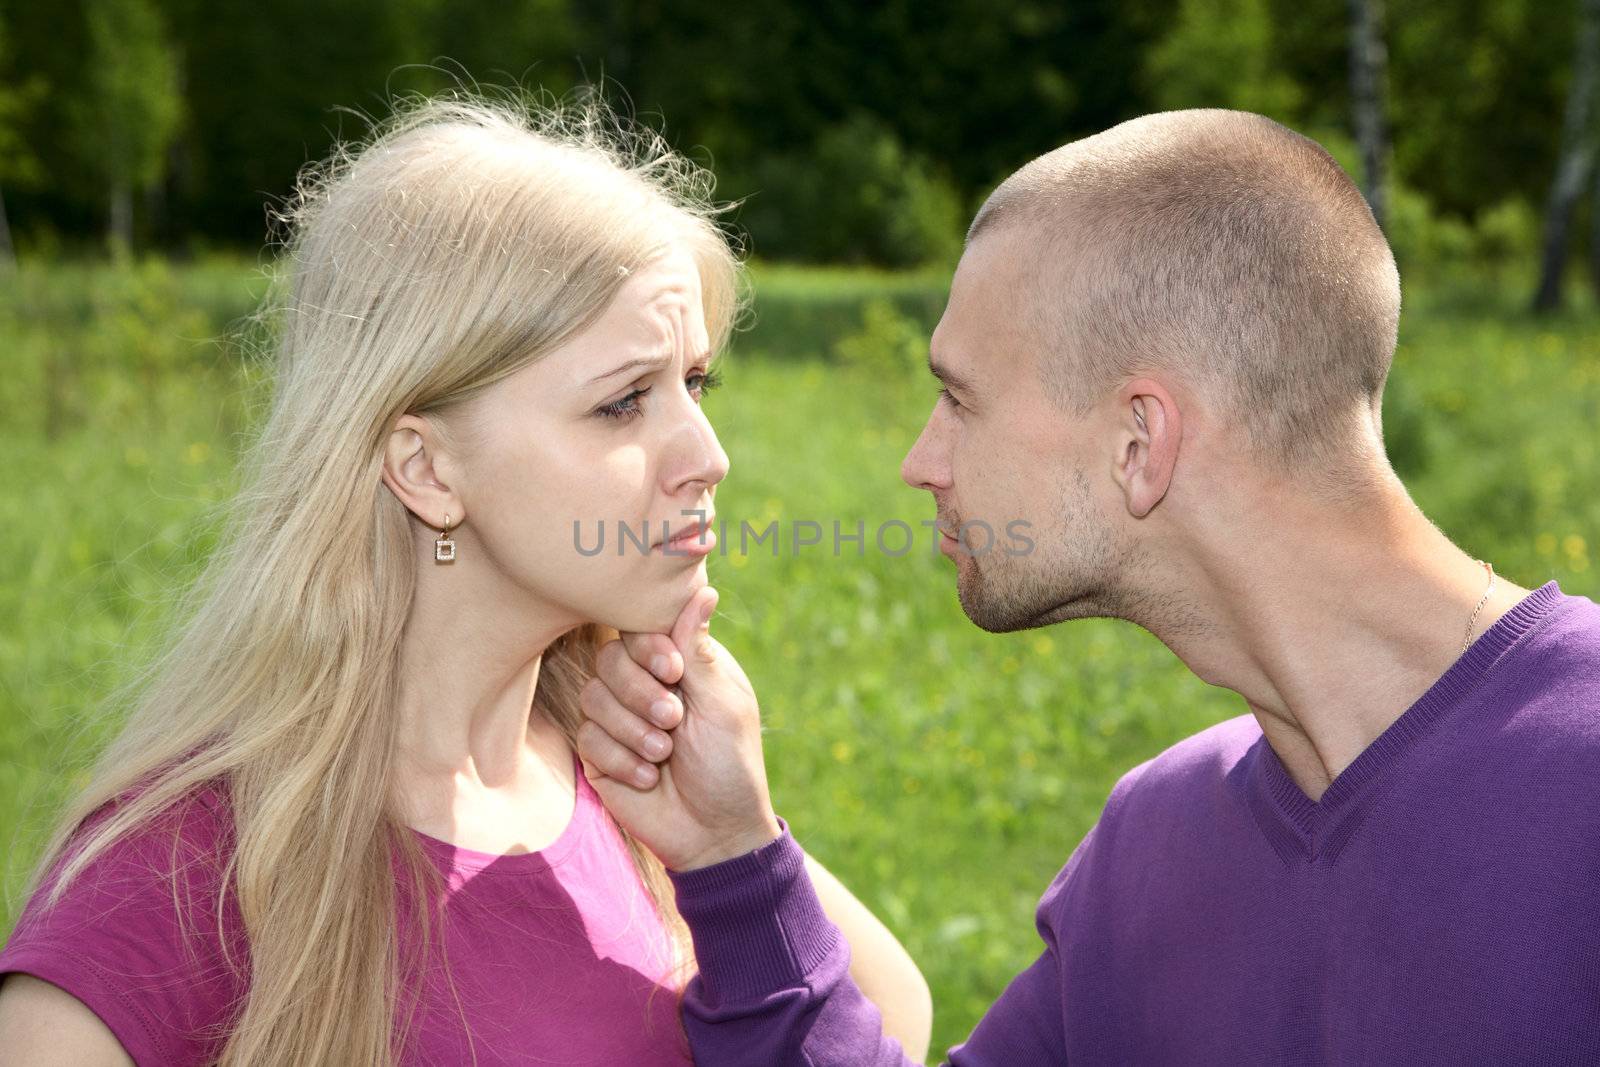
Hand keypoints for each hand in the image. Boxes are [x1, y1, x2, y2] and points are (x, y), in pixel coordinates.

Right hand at [577, 586, 781, 870]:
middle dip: (640, 692)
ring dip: (632, 729)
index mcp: (678, 663)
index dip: (647, 646)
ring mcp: (617, 719)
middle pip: (608, 658)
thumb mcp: (721, 703)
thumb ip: (697, 650)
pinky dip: (622, 759)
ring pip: (592, 696)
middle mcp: (643, 684)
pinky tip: (650, 777)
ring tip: (665, 753)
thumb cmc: (730, 763)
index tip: (672, 671)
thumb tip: (704, 589)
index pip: (639, 628)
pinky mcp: (599, 754)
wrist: (715, 833)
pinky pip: (587, 739)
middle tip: (673, 720)